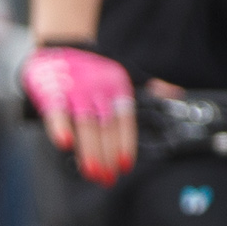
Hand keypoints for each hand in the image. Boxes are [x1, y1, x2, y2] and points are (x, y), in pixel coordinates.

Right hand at [20, 41, 134, 182]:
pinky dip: (60, 127)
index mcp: (116, 87)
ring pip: (84, 122)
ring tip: (92, 172)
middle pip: (105, 126)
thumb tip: (175, 94)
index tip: (124, 166)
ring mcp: (74, 89)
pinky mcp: (51, 91)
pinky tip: (65, 143)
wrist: (60, 46)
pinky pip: (56, 110)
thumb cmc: (92, 69)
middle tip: (107, 178)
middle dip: (106, 155)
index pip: (125, 119)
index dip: (125, 143)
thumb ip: (147, 89)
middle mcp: (97, 88)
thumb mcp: (122, 74)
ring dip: (88, 149)